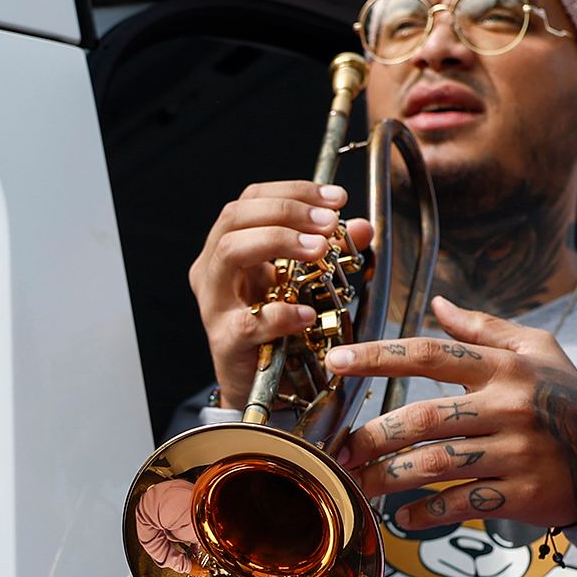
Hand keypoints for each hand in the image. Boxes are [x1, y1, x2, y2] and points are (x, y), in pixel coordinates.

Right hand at [187, 181, 375, 409]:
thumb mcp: (302, 281)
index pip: (251, 200)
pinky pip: (249, 322)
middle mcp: (213, 269)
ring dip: (278, 243)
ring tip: (319, 251)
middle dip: (287, 212)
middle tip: (329, 223)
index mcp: (228, 246)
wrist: (256, 384)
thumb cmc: (275, 326)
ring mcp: (214, 304)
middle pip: (236, 218)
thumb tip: (364, 228)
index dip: (293, 192)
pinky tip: (308, 312)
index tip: (336, 198)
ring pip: (230, 253)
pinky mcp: (225, 340)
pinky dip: (282, 314)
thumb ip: (332, 251)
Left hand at [326, 297, 576, 530]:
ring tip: (359, 484)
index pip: (432, 354)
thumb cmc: (570, 402)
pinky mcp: (523, 493)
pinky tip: (403, 517)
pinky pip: (462, 504)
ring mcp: (517, 452)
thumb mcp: (539, 351)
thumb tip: (437, 303)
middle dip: (373, 435)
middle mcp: (509, 407)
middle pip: (425, 418)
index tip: (336, 361)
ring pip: (437, 464)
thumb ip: (484, 329)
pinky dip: (427, 513)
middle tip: (341, 449)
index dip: (379, 356)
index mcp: (506, 368)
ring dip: (389, 478)